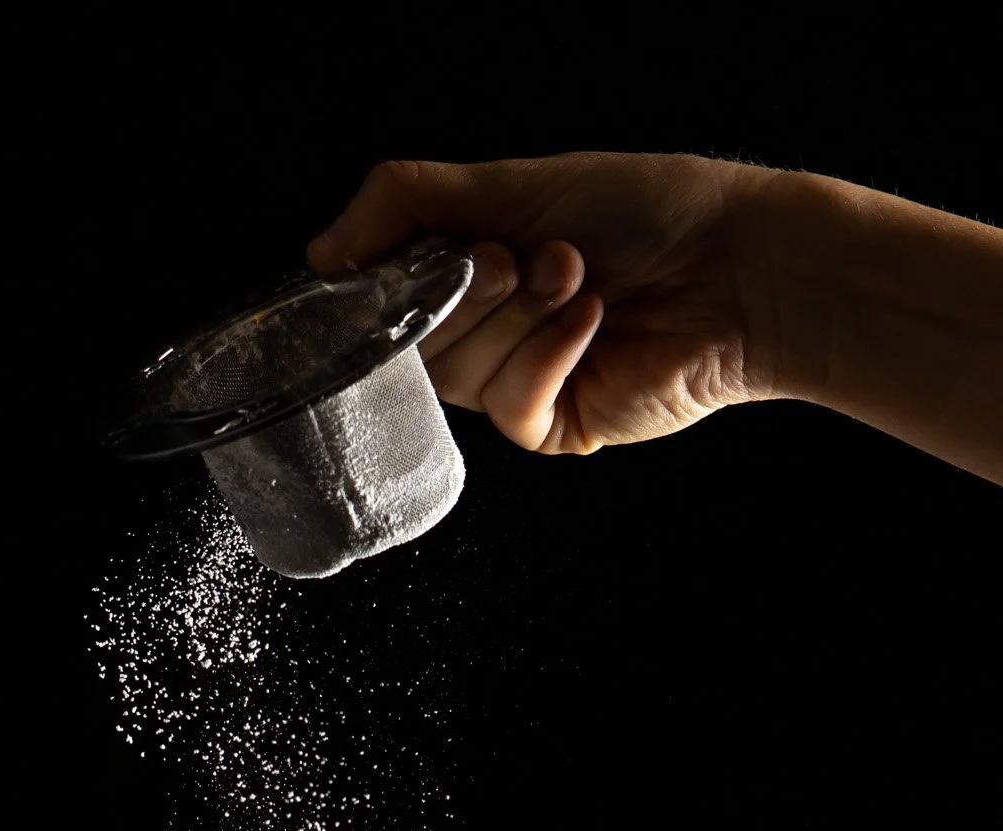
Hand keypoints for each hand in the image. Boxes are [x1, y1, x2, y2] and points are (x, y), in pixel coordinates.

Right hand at [307, 152, 778, 455]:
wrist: (735, 265)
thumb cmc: (645, 210)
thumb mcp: (508, 181)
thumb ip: (403, 202)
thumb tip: (319, 256)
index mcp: (472, 269)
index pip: (387, 292)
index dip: (395, 279)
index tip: (421, 256)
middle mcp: (490, 328)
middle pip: (415, 338)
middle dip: (469, 288)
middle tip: (524, 256)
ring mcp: (520, 380)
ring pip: (459, 374)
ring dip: (519, 315)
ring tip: (577, 277)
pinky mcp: (554, 425)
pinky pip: (509, 406)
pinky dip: (547, 358)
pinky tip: (592, 325)